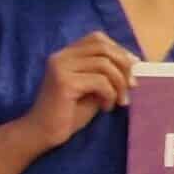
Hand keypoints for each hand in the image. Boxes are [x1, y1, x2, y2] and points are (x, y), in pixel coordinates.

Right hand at [23, 33, 135, 147]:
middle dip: (123, 65)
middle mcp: (61, 56)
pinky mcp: (64, 82)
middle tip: (132, 86)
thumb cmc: (66, 115)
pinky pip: (99, 81)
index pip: (97, 38)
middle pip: (102, 47)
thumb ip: (105, 75)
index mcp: (65, 54)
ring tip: (120, 101)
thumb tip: (132, 62)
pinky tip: (106, 107)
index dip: (118, 50)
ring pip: (104, 64)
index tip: (132, 68)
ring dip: (119, 83)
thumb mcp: (91, 89)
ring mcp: (61, 67)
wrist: (41, 134)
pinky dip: (110, 94)